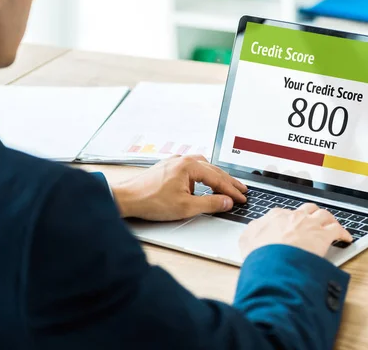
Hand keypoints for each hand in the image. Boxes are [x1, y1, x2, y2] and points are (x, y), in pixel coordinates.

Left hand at [112, 155, 246, 220]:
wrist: (125, 198)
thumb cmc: (150, 201)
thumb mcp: (185, 207)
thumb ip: (210, 204)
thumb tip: (227, 202)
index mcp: (189, 166)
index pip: (218, 178)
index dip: (232, 190)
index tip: (242, 198)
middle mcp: (183, 160)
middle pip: (213, 170)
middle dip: (228, 182)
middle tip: (242, 190)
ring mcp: (175, 162)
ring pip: (203, 167)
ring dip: (216, 177)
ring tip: (226, 186)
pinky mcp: (168, 168)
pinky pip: (192, 168)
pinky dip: (203, 175)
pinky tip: (203, 183)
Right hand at [239, 203, 352, 257]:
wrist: (274, 262)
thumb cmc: (261, 254)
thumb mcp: (246, 240)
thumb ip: (251, 231)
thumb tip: (253, 229)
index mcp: (276, 216)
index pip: (285, 213)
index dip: (290, 219)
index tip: (292, 224)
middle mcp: (295, 216)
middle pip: (308, 209)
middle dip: (312, 213)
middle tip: (314, 220)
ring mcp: (310, 224)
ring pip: (324, 215)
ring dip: (329, 219)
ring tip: (331, 225)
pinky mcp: (323, 235)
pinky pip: (337, 230)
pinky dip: (343, 233)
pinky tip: (346, 238)